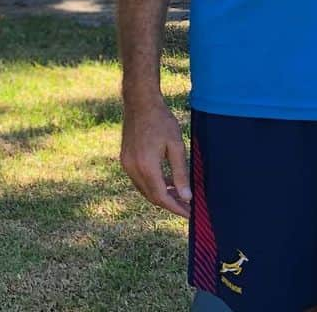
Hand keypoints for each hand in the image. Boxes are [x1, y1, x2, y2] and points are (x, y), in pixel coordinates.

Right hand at [120, 96, 191, 217]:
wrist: (140, 101)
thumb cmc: (161, 120)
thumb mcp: (176, 146)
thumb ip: (180, 173)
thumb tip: (186, 198)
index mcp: (146, 166)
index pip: (162, 197)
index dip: (177, 208)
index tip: (191, 214)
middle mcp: (133, 168)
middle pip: (152, 197)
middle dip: (170, 204)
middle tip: (187, 207)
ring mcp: (126, 163)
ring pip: (144, 189)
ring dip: (161, 195)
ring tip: (179, 195)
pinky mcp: (125, 158)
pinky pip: (139, 179)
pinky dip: (152, 184)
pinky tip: (166, 181)